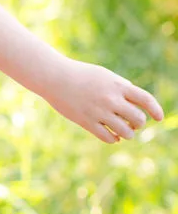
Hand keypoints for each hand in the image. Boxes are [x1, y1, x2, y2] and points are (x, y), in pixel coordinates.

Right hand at [42, 57, 163, 143]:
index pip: (145, 99)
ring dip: (128, 134)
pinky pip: (108, 138)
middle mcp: (111, 99)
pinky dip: (114, 139)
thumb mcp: (105, 75)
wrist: (55, 77)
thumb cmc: (81, 75)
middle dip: (138, 123)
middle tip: (133, 122)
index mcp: (118, 85)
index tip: (159, 118)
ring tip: (124, 131)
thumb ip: (121, 87)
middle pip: (138, 119)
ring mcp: (99, 112)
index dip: (156, 110)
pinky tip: (113, 136)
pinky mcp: (86, 122)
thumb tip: (137, 103)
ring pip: (125, 132)